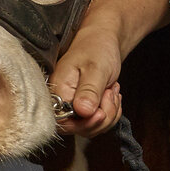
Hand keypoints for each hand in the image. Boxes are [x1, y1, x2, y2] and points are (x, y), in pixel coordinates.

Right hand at [50, 14, 125, 136]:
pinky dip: (111, 112)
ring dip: (109, 113)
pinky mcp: (83, 109)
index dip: (85, 123)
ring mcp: (72, 106)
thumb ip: (89, 91)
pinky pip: (98, 122)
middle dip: (102, 117)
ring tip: (111, 91)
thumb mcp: (95, 68)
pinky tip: (111, 96)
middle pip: (79, 129)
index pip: (64, 122)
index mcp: (58, 91)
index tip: (100, 111)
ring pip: (92, 127)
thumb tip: (83, 112)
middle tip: (109, 93)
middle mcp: (61, 101)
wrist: (102, 41)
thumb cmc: (96, 49)